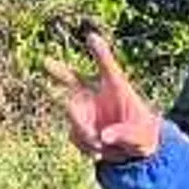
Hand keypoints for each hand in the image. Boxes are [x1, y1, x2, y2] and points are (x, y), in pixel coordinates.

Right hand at [59, 29, 162, 166]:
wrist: (135, 151)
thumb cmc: (142, 135)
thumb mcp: (139, 136)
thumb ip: (123, 134)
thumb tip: (103, 136)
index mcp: (117, 88)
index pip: (107, 66)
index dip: (99, 52)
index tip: (91, 37)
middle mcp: (97, 96)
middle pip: (73, 78)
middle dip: (58, 71)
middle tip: (45, 61)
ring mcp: (85, 111)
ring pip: (72, 116)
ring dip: (85, 133)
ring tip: (103, 145)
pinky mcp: (79, 127)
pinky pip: (73, 135)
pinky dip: (85, 146)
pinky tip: (99, 150)